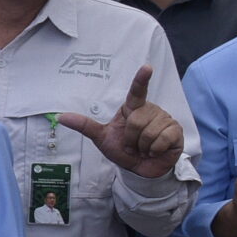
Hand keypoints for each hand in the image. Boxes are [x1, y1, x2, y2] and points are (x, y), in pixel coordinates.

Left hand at [57, 65, 185, 178]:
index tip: (147, 67)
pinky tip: (156, 150)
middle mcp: (150, 109)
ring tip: (144, 148)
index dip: (141, 79)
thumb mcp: (101, 138)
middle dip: (131, 139)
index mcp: (133, 108)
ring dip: (143, 146)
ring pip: (149, 132)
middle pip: (136, 121)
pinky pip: (162, 139)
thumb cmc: (122, 149)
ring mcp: (164, 119)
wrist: (140, 169)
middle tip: (133, 145)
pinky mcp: (175, 131)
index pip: (137, 91)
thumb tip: (61, 117)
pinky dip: (155, 150)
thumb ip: (85, 126)